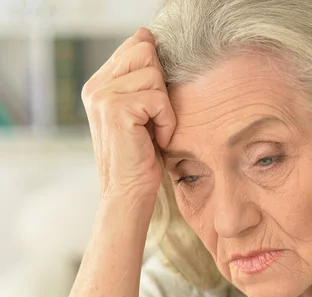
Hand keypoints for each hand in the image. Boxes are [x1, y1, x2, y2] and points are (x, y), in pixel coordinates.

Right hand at [82, 27, 176, 204]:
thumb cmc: (139, 159)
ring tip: (154, 133)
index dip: (156, 72)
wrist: (128, 195)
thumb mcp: (140, 113)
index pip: (136, 46)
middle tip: (153, 119)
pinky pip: (158, 98)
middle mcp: (96, 87)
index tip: (153, 106)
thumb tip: (149, 38)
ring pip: (154, 74)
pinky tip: (157, 141)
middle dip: (160, 86)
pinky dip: (166, 122)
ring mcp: (103, 97)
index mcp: (99, 85)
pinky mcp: (116, 109)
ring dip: (164, 108)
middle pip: (145, 51)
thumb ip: (140, 79)